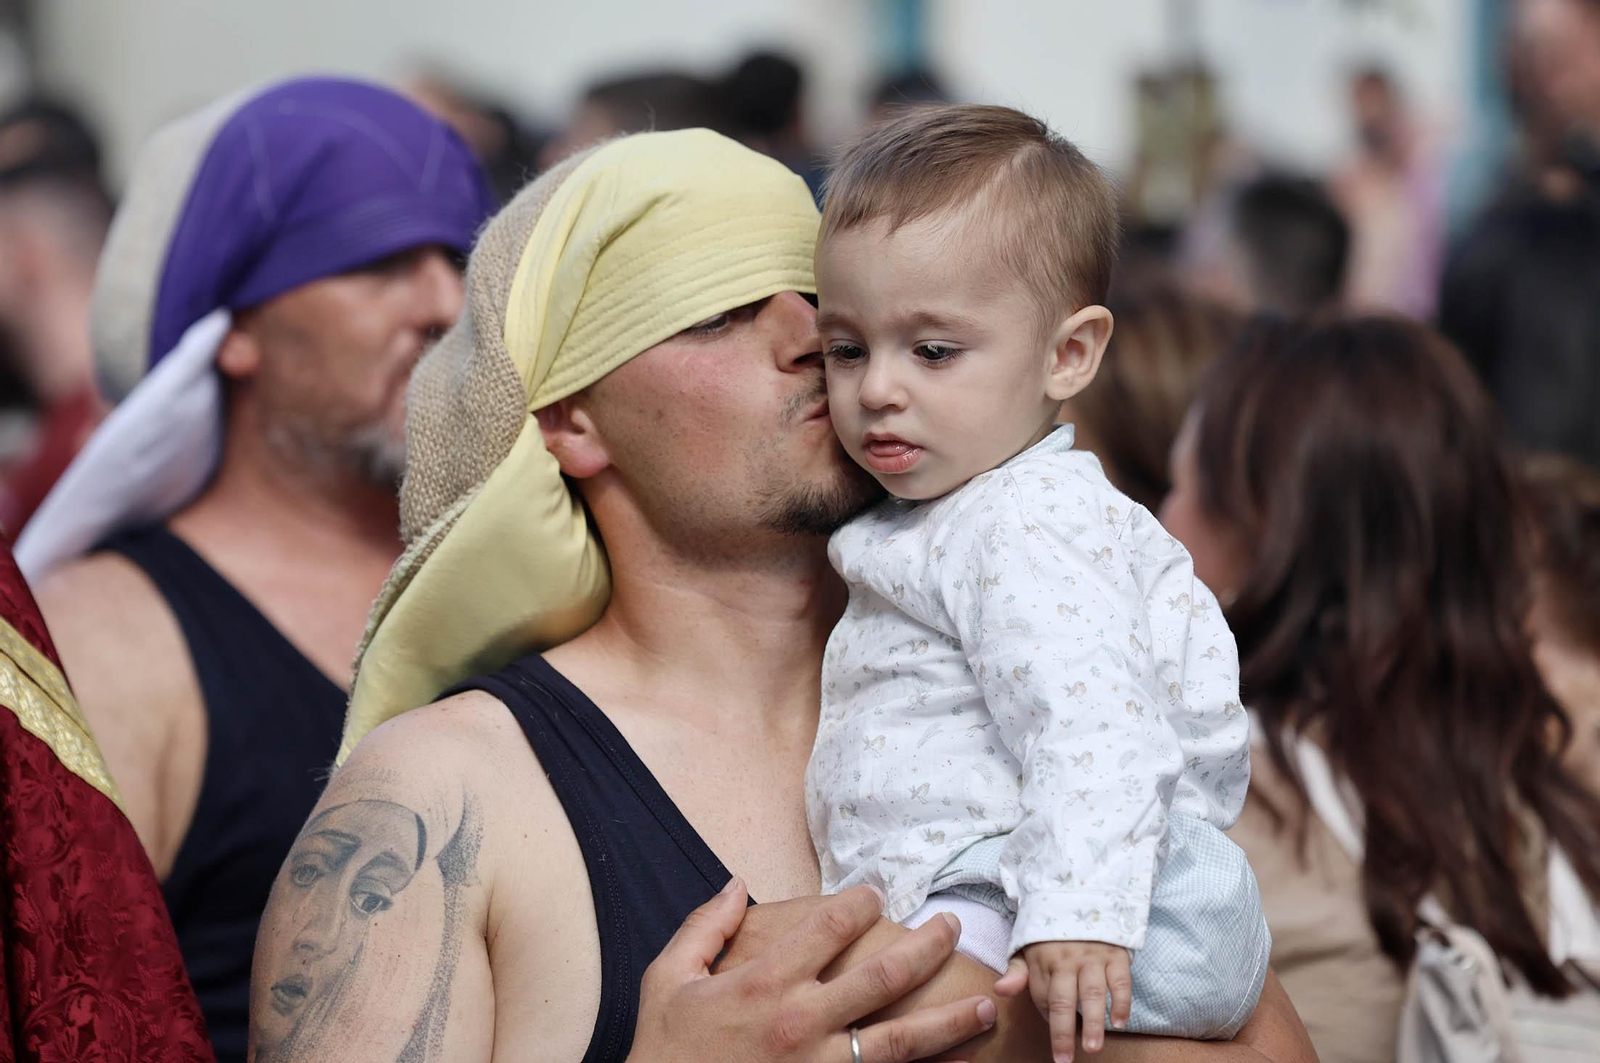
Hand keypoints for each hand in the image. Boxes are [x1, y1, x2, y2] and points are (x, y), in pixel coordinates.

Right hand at [628, 878, 998, 1062]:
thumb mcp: (667, 979)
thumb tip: (736, 884)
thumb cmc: (663, 1050)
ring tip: (987, 1002)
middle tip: (952, 924)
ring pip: (900, 1041)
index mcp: (765, 982)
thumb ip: (705, 927)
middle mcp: (800, 1022)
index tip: (877, 892)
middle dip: (926, 946)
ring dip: (949, 1020)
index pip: (829, 926)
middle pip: (882, 977)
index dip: (860, 901)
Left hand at [994, 940, 1130, 1061]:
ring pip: (1093, 994)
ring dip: (1093, 1022)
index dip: (1046, 1019)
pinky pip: (1121, 981)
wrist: (1082, 893)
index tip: (1054, 1040)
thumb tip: (1000, 990)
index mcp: (1042, 959)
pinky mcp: (1116, 954)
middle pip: (1063, 1000)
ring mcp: (1093, 957)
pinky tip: (1119, 1022)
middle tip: (1064, 1058)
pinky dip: (1122, 1002)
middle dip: (1063, 1032)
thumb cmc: (1052, 931)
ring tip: (1092, 1047)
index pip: (1041, 998)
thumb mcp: (1028, 945)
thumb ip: (1016, 971)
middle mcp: (1067, 960)